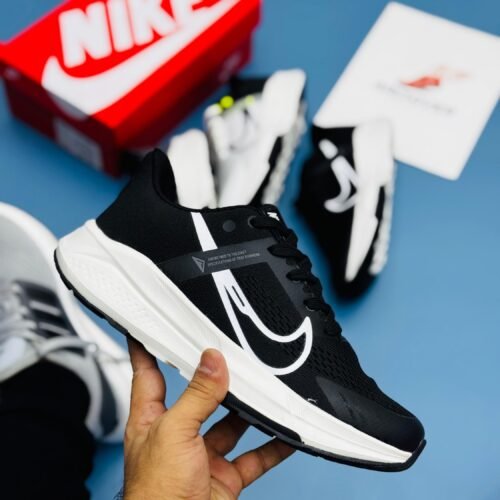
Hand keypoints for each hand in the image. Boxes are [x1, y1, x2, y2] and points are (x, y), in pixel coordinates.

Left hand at [124, 339, 293, 499]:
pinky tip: (286, 434)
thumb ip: (197, 395)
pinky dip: (273, 446)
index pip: (147, 373)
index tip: (153, 325)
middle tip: (232, 354)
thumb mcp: (175, 433)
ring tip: (265, 387)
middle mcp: (177, 434)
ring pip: (231, 424)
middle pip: (198, 395)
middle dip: (216, 377)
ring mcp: (202, 456)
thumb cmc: (155, 495)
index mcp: (152, 419)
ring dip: (249, 410)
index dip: (148, 348)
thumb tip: (213, 360)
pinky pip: (254, 457)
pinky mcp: (224, 477)